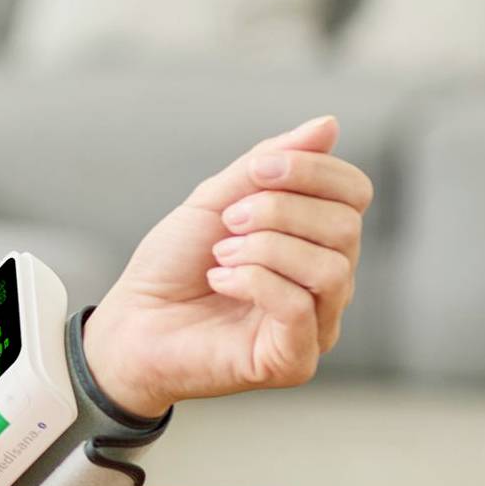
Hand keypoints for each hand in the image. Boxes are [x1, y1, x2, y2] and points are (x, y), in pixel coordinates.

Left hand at [83, 113, 373, 417]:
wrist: (130, 322)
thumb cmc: (172, 264)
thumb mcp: (216, 200)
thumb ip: (269, 164)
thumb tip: (328, 124)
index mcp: (316, 241)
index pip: (354, 193)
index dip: (312, 170)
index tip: (255, 172)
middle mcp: (328, 284)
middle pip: (346, 226)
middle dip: (279, 209)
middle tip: (228, 222)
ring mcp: (316, 326)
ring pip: (332, 268)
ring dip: (265, 247)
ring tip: (221, 255)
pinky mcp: (294, 361)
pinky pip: (300, 307)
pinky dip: (254, 281)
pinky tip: (221, 281)